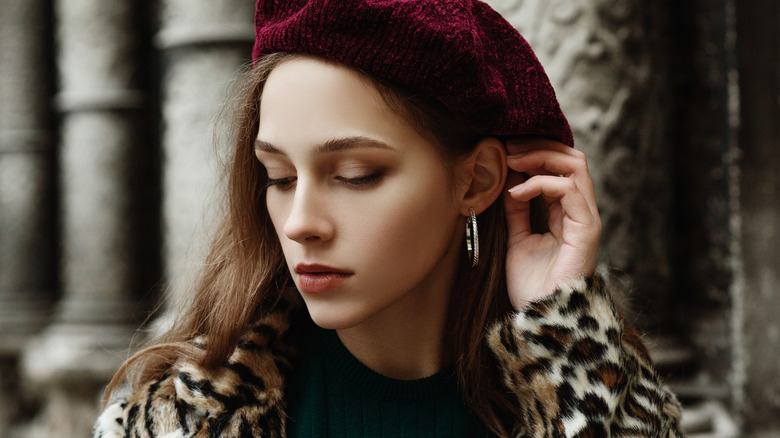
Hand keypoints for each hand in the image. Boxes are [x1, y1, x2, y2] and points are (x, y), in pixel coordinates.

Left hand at [503, 138, 600, 308]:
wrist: (540, 317)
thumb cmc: (530, 286)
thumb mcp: (517, 239)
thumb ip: (517, 210)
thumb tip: (509, 179)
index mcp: (567, 214)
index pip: (561, 167)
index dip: (535, 151)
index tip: (505, 148)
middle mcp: (581, 212)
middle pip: (572, 158)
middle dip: (539, 145)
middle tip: (508, 146)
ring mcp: (586, 219)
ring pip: (575, 166)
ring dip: (539, 156)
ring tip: (511, 160)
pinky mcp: (586, 230)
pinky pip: (569, 190)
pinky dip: (540, 182)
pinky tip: (515, 191)